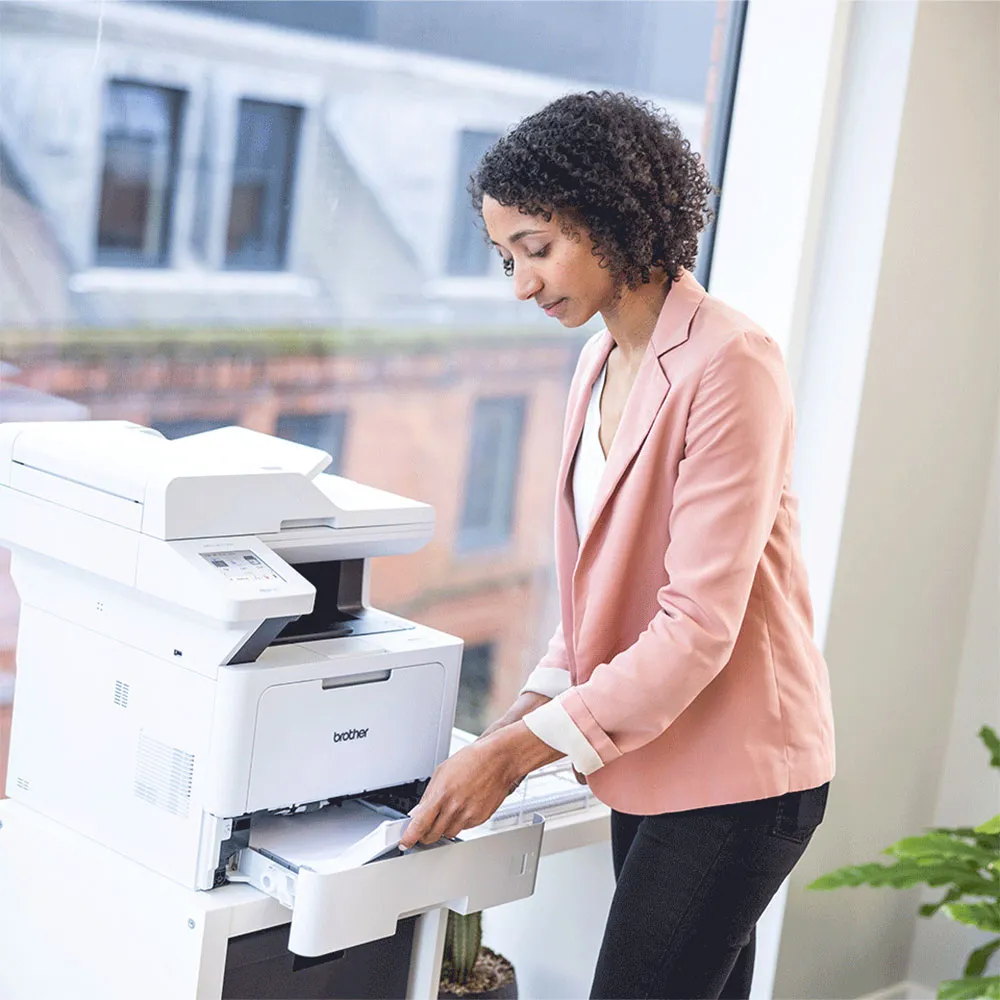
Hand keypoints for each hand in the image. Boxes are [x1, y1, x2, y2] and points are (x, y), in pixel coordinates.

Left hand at [399, 722, 560, 848]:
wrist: (498, 760)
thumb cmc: (472, 760)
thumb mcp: (442, 771)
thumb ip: (429, 794)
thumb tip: (419, 811)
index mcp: (442, 793)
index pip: (420, 823)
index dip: (410, 837)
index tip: (405, 842)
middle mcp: (455, 807)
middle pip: (433, 834)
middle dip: (426, 834)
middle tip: (424, 830)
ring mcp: (468, 814)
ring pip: (449, 833)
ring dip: (444, 828)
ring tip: (448, 811)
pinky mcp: (480, 818)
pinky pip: (464, 828)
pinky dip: (460, 822)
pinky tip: (463, 807)